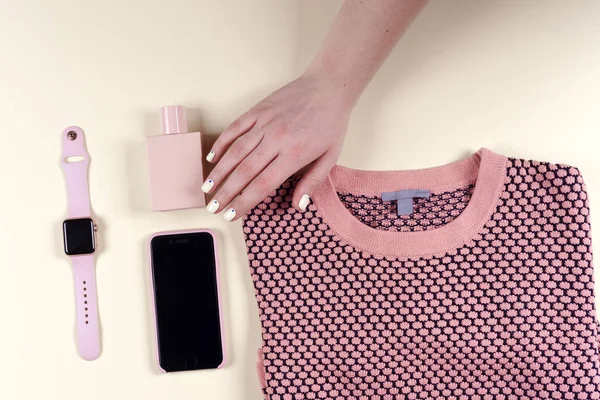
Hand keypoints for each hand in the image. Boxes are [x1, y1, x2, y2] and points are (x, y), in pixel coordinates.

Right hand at [202, 72, 353, 220]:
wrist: (329, 86)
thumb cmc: (331, 123)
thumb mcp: (330, 157)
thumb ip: (313, 182)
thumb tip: (298, 206)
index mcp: (294, 154)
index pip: (263, 184)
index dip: (244, 202)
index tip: (231, 215)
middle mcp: (276, 140)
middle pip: (244, 171)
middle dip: (226, 192)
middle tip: (213, 208)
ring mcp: (264, 123)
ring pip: (236, 151)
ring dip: (219, 171)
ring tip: (207, 188)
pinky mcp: (258, 110)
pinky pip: (235, 128)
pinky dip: (222, 142)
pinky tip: (212, 157)